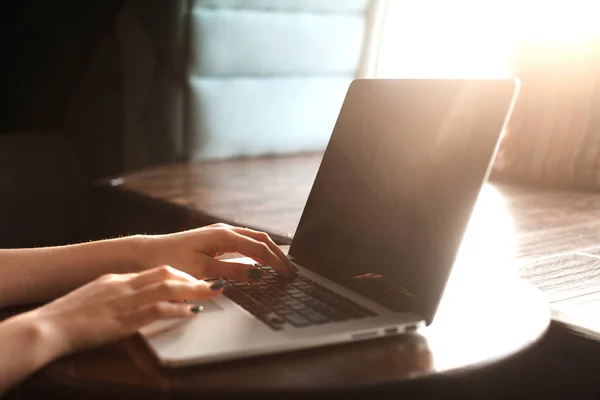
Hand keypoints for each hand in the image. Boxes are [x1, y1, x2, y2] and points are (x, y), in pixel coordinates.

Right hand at [28, 265, 221, 355]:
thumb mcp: (92, 300)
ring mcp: (125, 300)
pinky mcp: (125, 318)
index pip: (153, 271)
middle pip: (165, 272)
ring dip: (194, 289)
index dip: (176, 275)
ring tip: (212, 292)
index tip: (191, 279)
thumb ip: (111, 298)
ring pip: (168, 287)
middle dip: (191, 277)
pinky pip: (159, 310)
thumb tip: (126, 305)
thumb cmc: (65, 317)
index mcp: (116, 279)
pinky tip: (192, 313)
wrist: (47, 326)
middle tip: (210, 283)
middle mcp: (124, 284)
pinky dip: (179, 310)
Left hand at [144, 223, 295, 280]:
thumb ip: (232, 272)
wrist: (147, 253)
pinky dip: (256, 251)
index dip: (276, 262)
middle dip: (277, 255)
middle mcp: (224, 230)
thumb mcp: (203, 270)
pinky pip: (243, 243)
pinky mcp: (214, 239)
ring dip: (268, 251)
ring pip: (252, 239)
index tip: (287, 275)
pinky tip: (260, 261)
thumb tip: (258, 275)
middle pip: (260, 239)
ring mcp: (220, 233)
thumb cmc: (171, 260)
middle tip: (291, 271)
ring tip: (281, 266)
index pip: (259, 248)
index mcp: (224, 235)